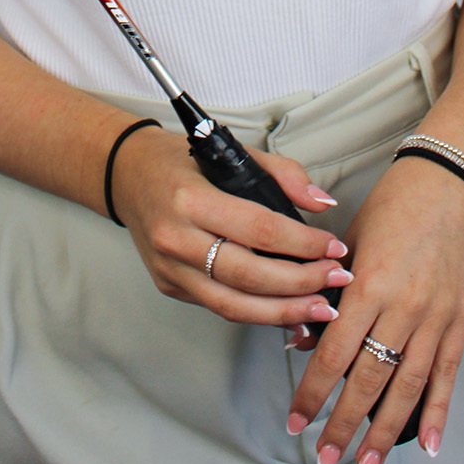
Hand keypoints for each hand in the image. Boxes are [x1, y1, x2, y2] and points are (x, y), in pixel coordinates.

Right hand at [109, 125, 351, 327]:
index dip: (302, 242)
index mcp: (189, 198)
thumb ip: (282, 173)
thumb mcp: (231, 151)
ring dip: (284, 311)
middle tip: (337, 279)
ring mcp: (169, 268)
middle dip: (301, 283)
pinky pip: (220, 306)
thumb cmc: (181, 161)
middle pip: (249, 275)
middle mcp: (175, 238)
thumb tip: (322, 204)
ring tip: (322, 308)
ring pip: (234, 305)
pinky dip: (258, 313)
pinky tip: (289, 310)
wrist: (126, 175)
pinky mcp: (169, 286)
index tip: (334, 246)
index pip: (258, 229)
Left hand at [285, 154, 463, 463]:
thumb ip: (330, 292)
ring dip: (386, 432)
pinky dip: (439, 413)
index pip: (334, 353)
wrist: (449, 182)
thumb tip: (304, 337)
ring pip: (408, 389)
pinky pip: (448, 376)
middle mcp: (405, 308)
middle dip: (344, 425)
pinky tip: (429, 446)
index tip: (295, 421)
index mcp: (370, 285)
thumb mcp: (352, 243)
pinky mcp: (461, 320)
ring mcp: (437, 318)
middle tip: (325, 458)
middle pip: (369, 380)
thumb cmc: (393, 205)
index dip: (313, 392)